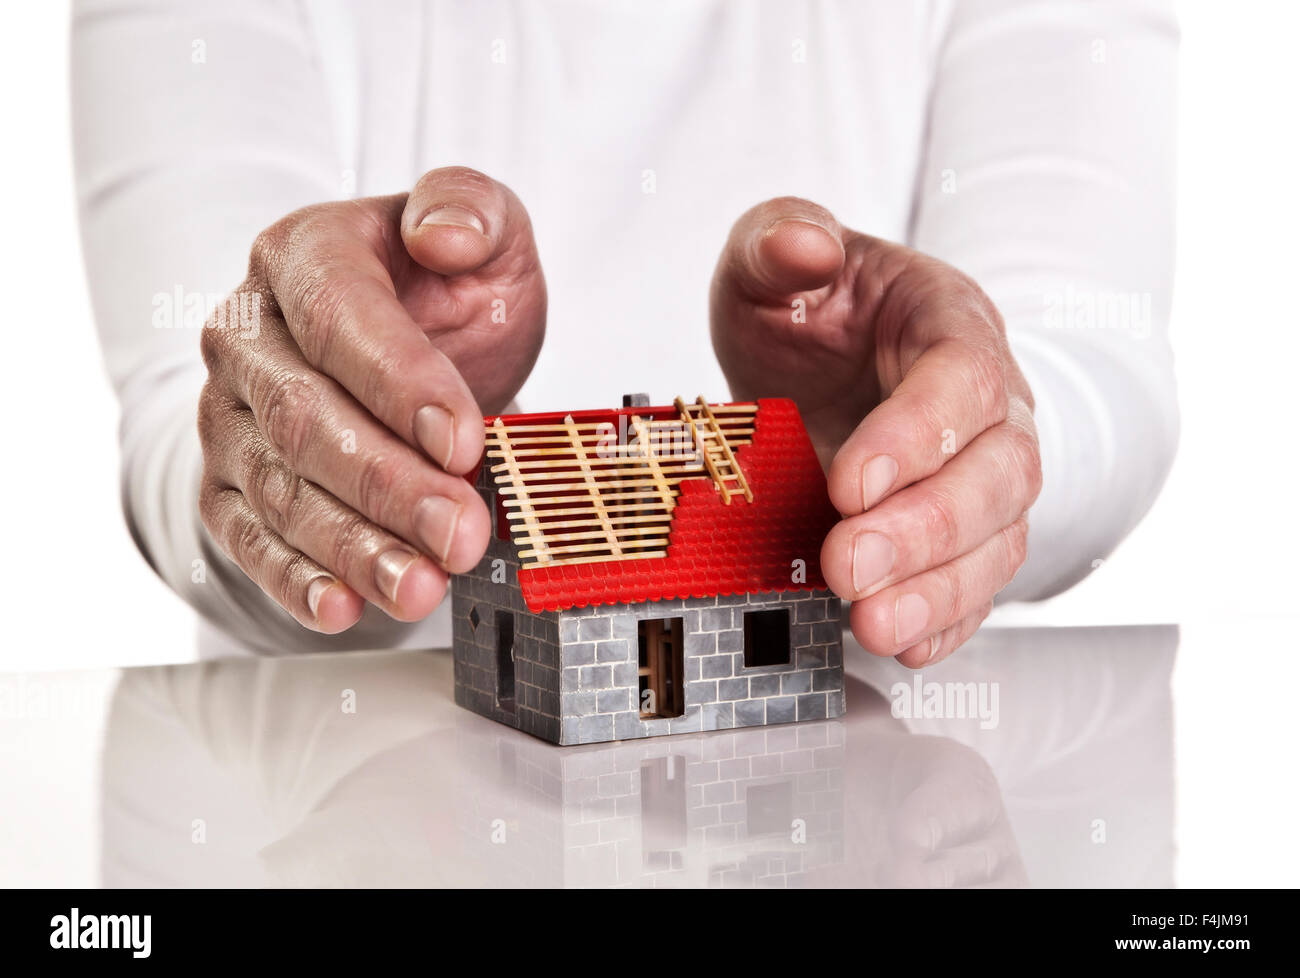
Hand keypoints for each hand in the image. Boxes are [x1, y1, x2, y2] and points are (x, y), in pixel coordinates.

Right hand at [198, 167, 545, 632]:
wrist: (412, 347)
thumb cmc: (448, 295)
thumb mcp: (488, 233)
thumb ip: (470, 209)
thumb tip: (444, 232)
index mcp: (304, 257)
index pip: (342, 320)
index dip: (402, 385)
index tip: (464, 442)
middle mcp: (248, 335)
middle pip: (307, 419)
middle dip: (389, 486)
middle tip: (460, 533)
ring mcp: (229, 414)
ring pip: (281, 490)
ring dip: (353, 547)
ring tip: (419, 586)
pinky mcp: (229, 481)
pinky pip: (250, 538)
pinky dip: (294, 580)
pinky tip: (341, 607)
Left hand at [711, 198, 1039, 666]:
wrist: (819, 360)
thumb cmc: (807, 310)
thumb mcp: (771, 258)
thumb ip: (779, 241)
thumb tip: (804, 245)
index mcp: (949, 323)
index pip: (964, 378)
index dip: (917, 435)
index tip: (848, 483)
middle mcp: (987, 405)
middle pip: (998, 470)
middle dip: (925, 528)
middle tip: (848, 563)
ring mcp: (980, 474)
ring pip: (998, 537)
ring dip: (939, 588)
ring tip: (873, 620)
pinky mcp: (961, 534)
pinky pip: (977, 583)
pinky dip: (945, 618)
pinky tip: (904, 641)